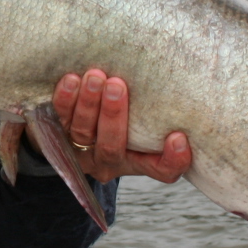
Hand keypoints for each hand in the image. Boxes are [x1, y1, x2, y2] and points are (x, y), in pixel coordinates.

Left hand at [47, 69, 191, 183]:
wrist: (75, 121)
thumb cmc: (122, 117)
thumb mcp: (144, 122)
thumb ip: (159, 114)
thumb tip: (191, 87)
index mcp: (137, 161)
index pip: (161, 170)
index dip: (172, 160)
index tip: (178, 138)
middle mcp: (108, 161)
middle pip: (111, 148)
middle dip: (114, 116)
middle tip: (118, 86)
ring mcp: (79, 149)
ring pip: (83, 132)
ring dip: (88, 103)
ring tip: (95, 77)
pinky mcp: (56, 133)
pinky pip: (58, 118)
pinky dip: (64, 99)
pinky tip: (71, 80)